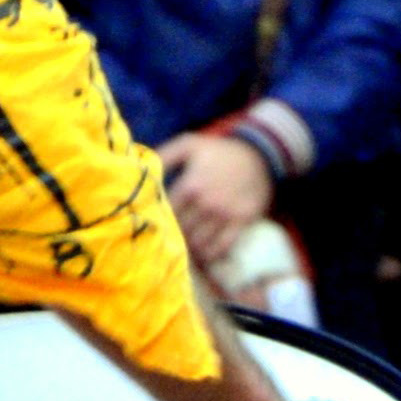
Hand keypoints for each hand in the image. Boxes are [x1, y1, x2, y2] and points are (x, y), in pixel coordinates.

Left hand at [160, 132, 277, 268]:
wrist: (259, 156)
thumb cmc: (219, 151)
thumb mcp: (189, 145)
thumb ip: (163, 156)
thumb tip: (141, 170)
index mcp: (190, 185)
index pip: (167, 214)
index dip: (159, 222)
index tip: (156, 224)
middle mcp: (207, 202)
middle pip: (182, 231)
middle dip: (174, 236)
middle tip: (169, 240)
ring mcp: (226, 214)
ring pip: (200, 243)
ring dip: (191, 248)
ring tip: (185, 248)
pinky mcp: (242, 221)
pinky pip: (223, 247)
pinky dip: (211, 255)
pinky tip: (204, 254)